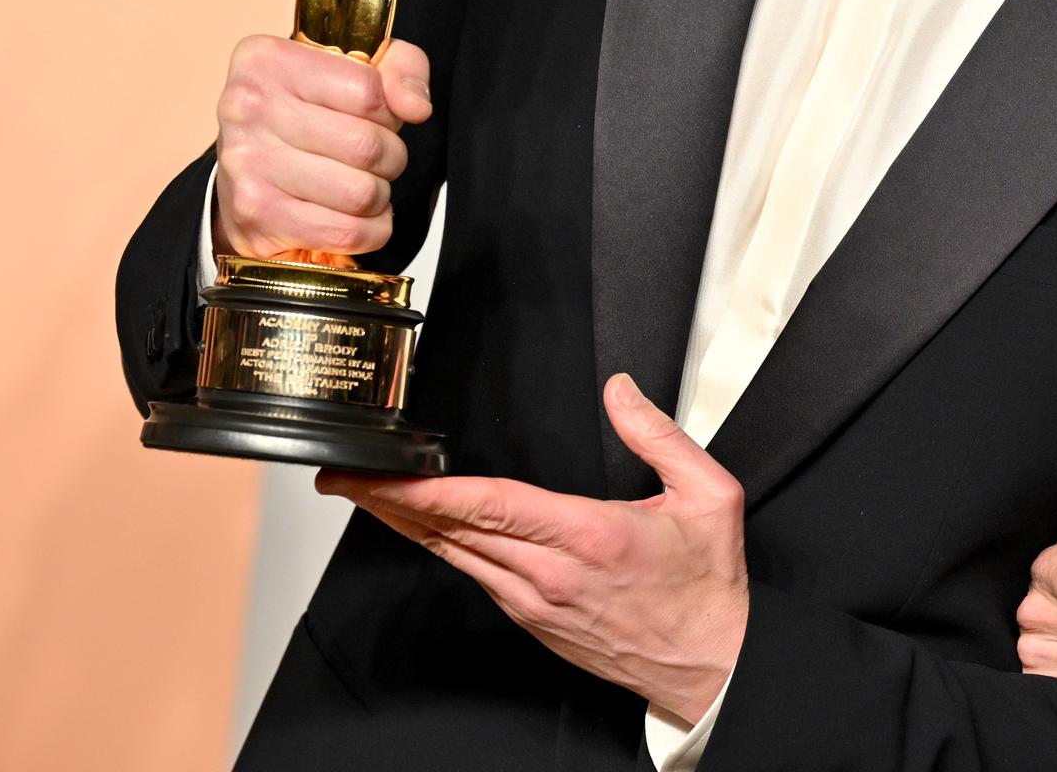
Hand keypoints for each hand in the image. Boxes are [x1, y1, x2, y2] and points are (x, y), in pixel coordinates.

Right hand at [211, 35, 431, 262]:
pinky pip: (347, 233)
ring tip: (359, 184)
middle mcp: (247, 108)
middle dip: (390, 157)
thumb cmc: (306, 113)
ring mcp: (246, 164)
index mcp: (267, 60)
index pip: (369, 90)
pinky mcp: (256, 215)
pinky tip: (352, 215)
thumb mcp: (355, 69)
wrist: (244, 169)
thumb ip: (401, 69)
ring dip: (378, 195)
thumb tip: (416, 107)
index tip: (376, 118)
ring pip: (361, 193)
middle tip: (374, 158)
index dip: (389, 112)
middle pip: (367, 145)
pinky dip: (369, 230)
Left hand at [320, 374, 747, 724]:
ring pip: (455, 558)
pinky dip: (444, 549)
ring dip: (407, 525)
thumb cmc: (710, 586)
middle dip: (390, 502)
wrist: (714, 665)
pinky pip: (476, 578)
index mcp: (588, 537)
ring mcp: (537, 605)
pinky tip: (427, 530)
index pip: (488, 505)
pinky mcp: (535, 622)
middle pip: (451, 532)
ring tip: (368, 495)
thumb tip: (620, 391)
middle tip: (342, 477)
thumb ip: (658, 436)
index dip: (425, 490)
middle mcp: (550, 575)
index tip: (380, 474)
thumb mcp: (709, 495)